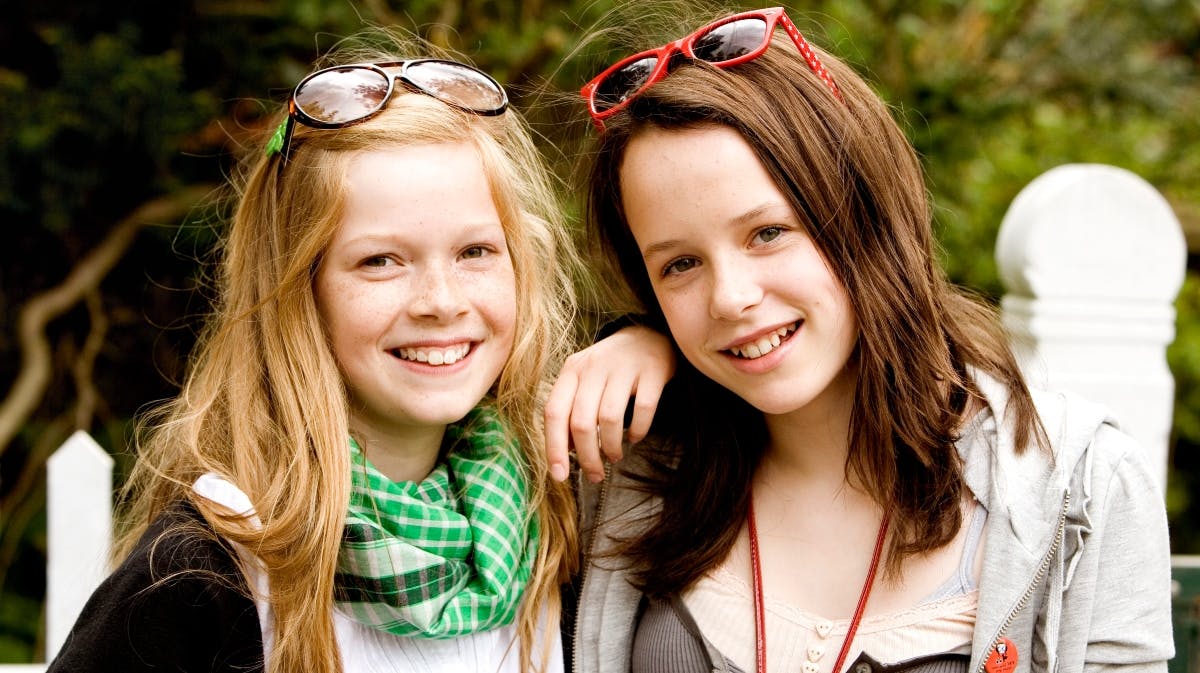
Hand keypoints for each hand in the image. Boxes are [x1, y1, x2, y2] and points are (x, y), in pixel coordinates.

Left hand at [545, 326, 674, 482]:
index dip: (554, 447)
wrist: (649, 336)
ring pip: (610, 418)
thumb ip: (571, 411)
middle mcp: (594, 367)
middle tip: (595, 475)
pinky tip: (636, 437)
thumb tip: (564, 452)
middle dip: (588, 457)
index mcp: (572, 371)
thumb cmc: (610, 370)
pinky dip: (639, 430)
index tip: (559, 476)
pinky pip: (644, 408)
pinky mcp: (652, 370)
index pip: (554, 413)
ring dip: (611, 446)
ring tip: (615, 456)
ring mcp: (623, 367)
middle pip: (582, 421)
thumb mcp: (584, 383)